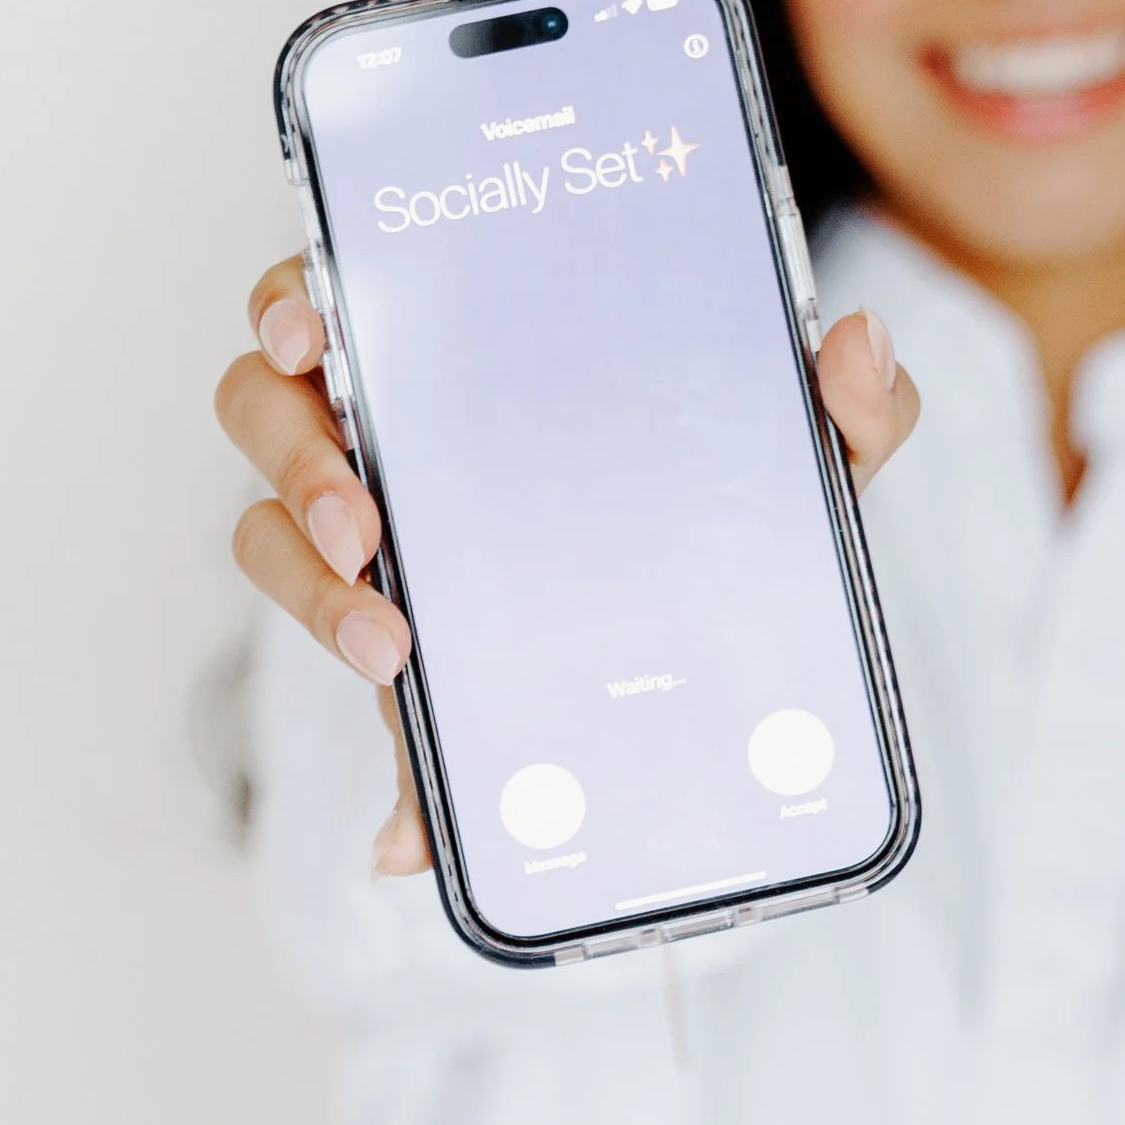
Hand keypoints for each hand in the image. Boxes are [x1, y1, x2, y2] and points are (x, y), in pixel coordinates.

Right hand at [215, 262, 919, 878]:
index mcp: (454, 348)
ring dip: (306, 594)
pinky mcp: (406, 655)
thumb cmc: (732, 482)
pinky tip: (409, 834)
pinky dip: (388, 779)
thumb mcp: (804, 443)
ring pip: (268, 541)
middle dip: (295, 462)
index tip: (311, 323)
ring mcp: (380, 544)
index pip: (333, 290)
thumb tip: (859, 342)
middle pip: (264, 407)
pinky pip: (367, 712)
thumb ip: (854, 391)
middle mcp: (388, 433)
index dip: (291, 295)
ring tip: (389, 648)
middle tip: (364, 522)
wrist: (739, 620)